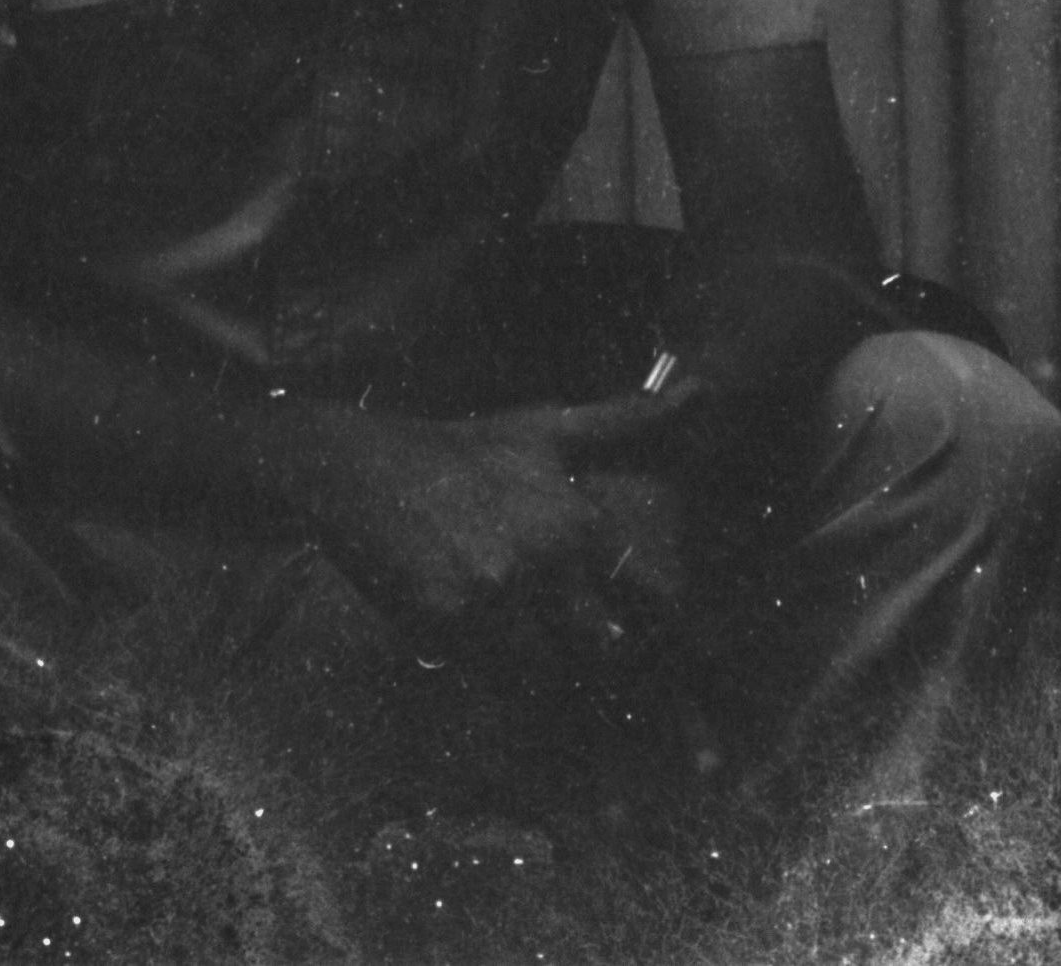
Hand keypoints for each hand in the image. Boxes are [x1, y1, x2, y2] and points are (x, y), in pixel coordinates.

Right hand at [276, 390, 694, 659]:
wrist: (359, 468)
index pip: (647, 599)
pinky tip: (464, 634)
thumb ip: (627, 421)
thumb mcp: (547, 430)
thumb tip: (701, 388)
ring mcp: (494, 596)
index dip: (653, 626)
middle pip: (598, 647)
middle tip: (564, 643)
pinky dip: (480, 664)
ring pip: (541, 670)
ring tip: (510, 638)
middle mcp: (545, 561)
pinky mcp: (443, 621)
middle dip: (587, 653)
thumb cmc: (462, 450)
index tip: (644, 634)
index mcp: (578, 522)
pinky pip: (481, 672)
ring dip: (532, 666)